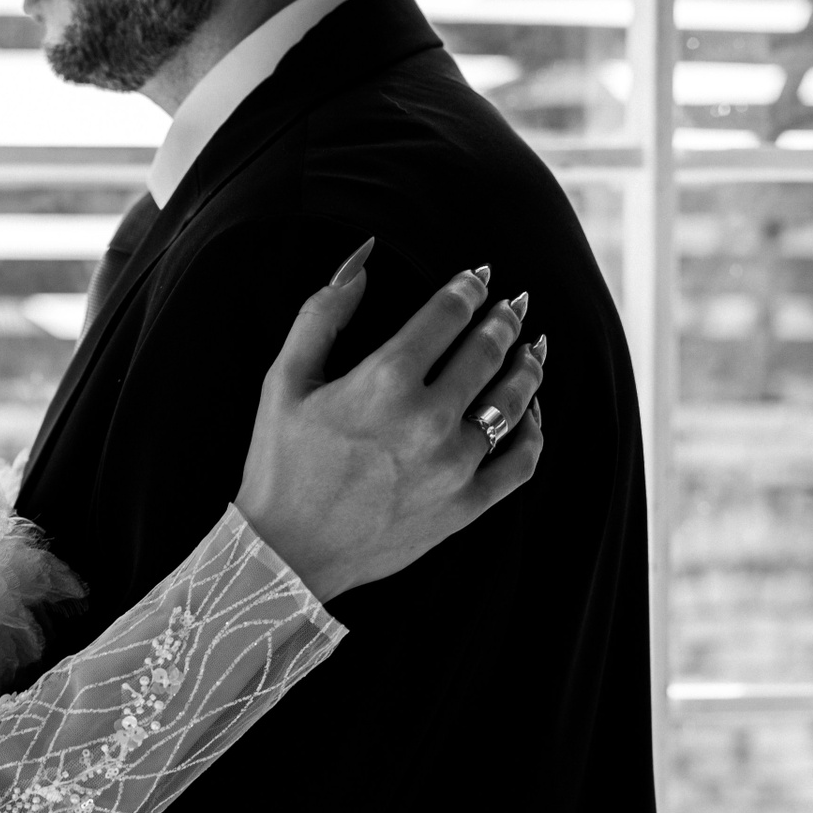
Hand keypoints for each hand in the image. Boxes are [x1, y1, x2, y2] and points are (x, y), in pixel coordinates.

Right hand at [234, 240, 544, 600]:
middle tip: (512, 306)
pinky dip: (534, 431)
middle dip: (503, 320)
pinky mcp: (465, 506)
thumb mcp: (283, 381)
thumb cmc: (278, 464)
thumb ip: (322, 313)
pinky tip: (529, 413)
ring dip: (527, 366)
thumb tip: (362, 256)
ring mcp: (452, 465)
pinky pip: (522, 461)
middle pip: (488, 350)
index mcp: (383, 381)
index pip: (449, 314)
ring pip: (514, 400)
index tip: (478, 278)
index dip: (468, 289)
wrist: (284, 556)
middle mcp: (427, 419)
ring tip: (530, 349)